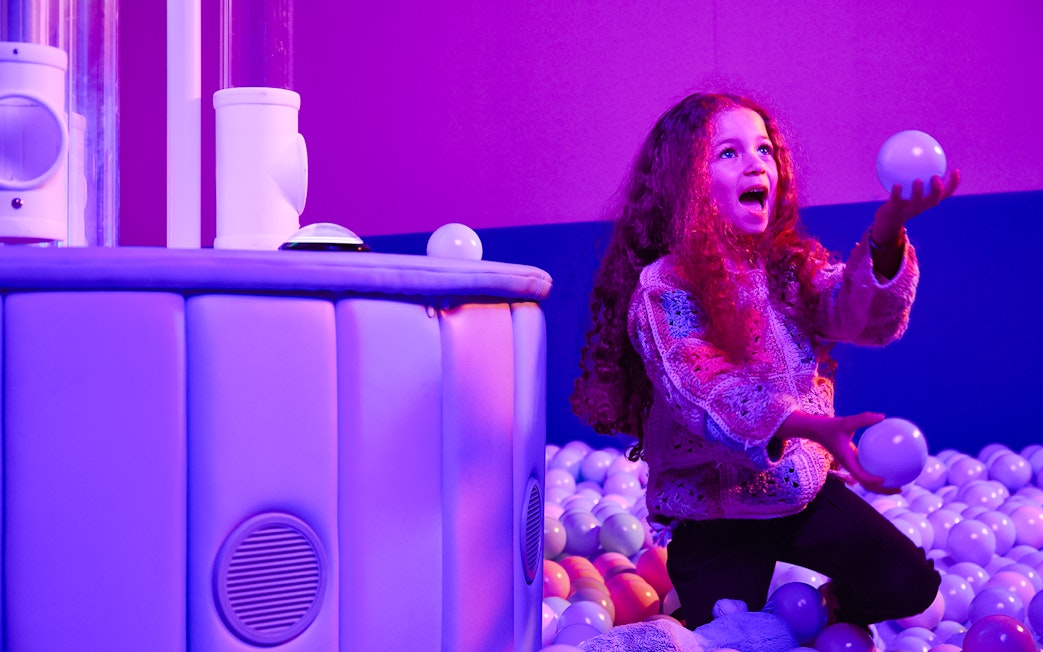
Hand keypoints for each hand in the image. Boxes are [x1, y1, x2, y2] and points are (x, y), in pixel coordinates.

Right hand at [779, 411, 899, 494]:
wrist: (817, 431)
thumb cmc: (830, 426)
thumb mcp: (846, 421)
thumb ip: (863, 419)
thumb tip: (882, 416)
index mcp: (847, 461)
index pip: (859, 475)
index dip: (871, 480)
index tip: (884, 480)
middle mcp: (850, 466)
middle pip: (867, 485)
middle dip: (882, 490)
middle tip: (900, 488)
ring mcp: (852, 466)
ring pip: (868, 481)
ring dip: (882, 486)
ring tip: (900, 483)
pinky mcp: (853, 462)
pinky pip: (868, 470)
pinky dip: (879, 472)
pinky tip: (891, 465)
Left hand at [872, 169, 961, 244]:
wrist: (889, 219)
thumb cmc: (903, 199)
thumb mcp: (911, 189)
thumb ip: (918, 175)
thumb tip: (919, 154)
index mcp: (929, 201)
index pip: (946, 193)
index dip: (953, 184)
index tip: (956, 170)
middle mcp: (922, 206)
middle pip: (934, 200)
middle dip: (937, 189)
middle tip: (936, 176)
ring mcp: (909, 209)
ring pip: (916, 202)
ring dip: (918, 192)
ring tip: (918, 180)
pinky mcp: (896, 210)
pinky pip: (896, 201)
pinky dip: (897, 193)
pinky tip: (896, 184)